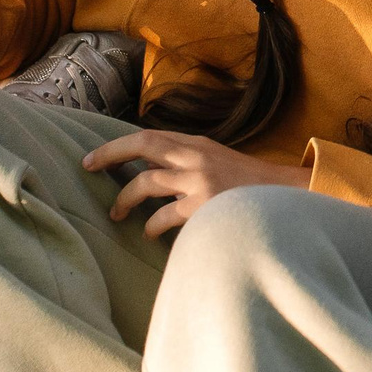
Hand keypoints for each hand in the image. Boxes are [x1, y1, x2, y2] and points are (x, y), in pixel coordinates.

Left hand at [83, 129, 308, 236]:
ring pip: (146, 182)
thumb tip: (150, 167)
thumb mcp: (216, 160)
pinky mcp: (203, 205)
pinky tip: (151, 234)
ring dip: (125, 199)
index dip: (118, 145)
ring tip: (117, 214)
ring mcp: (199, 179)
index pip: (150, 136)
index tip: (95, 157)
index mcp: (196, 144)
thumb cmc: (246, 184)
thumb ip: (187, 160)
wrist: (283, 197)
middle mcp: (195, 156)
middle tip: (88, 168)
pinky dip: (152, 227)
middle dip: (110, 155)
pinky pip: (163, 216)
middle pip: (143, 145)